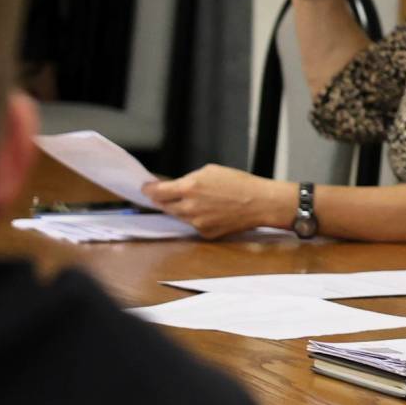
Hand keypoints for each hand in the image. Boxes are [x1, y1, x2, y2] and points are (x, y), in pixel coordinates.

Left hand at [142, 166, 293, 238]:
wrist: (261, 203)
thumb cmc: (239, 183)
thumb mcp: (211, 171)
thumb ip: (188, 179)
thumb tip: (174, 186)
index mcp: (188, 188)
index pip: (157, 192)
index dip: (148, 190)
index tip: (145, 189)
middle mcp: (188, 207)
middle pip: (164, 206)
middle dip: (165, 200)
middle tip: (168, 195)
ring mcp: (196, 223)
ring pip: (179, 216)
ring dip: (182, 209)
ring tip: (199, 202)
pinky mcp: (205, 233)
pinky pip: (194, 225)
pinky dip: (197, 219)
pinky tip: (212, 212)